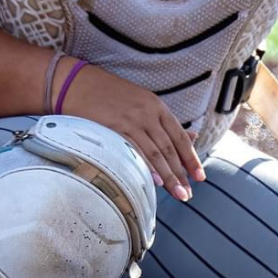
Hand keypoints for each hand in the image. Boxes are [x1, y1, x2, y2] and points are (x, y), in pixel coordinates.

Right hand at [59, 63, 204, 200]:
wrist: (77, 84)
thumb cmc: (111, 96)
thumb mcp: (143, 102)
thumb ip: (165, 122)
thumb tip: (193, 136)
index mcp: (156, 106)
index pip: (180, 137)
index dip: (191, 158)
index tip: (200, 177)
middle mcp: (147, 113)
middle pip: (169, 148)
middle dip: (181, 173)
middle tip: (189, 194)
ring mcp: (130, 120)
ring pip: (155, 153)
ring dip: (168, 176)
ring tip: (178, 194)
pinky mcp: (112, 128)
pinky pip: (133, 151)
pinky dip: (146, 167)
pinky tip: (154, 182)